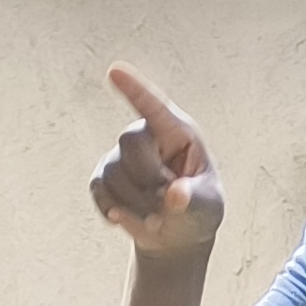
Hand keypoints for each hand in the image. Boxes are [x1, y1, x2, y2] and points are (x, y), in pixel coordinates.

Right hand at [89, 63, 224, 260]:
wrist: (176, 234)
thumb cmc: (198, 210)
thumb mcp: (206, 207)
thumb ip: (193, 200)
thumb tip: (176, 195)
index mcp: (178, 132)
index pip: (154, 106)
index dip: (134, 88)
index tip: (114, 71)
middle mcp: (146, 136)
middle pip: (131, 143)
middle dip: (148, 180)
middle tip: (168, 205)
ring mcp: (121, 155)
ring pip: (113, 172)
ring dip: (135, 204)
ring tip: (156, 219)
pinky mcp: (103, 176)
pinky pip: (99, 189)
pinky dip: (114, 210)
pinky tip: (126, 218)